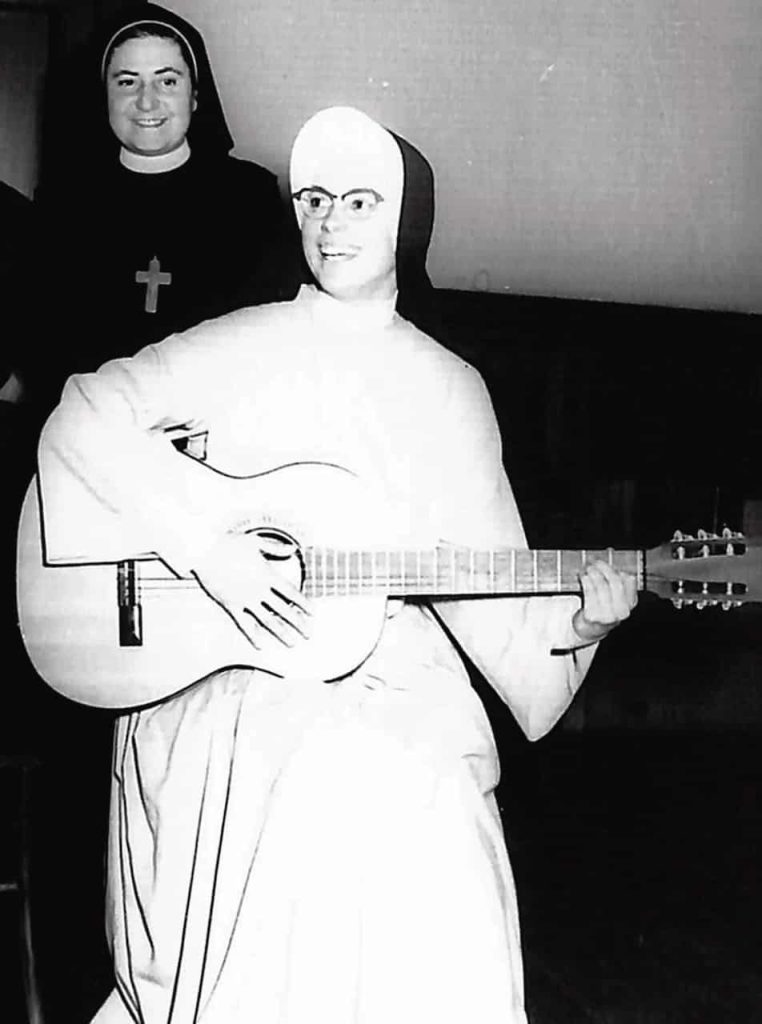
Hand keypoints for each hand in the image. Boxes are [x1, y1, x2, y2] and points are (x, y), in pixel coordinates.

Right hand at [192, 532, 310, 648]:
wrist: (205, 552)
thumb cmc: (229, 545)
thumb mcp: (256, 542)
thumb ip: (276, 548)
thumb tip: (293, 549)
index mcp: (267, 575)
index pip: (291, 592)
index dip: (304, 603)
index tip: (313, 612)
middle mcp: (258, 590)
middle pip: (284, 610)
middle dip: (298, 623)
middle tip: (308, 633)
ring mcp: (245, 599)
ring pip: (267, 620)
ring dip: (281, 632)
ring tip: (291, 643)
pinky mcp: (231, 605)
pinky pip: (244, 623)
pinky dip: (253, 634)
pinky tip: (261, 644)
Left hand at [572, 560, 637, 645]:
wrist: (591, 629)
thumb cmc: (603, 610)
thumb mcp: (616, 599)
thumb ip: (616, 583)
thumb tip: (607, 565)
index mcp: (631, 604)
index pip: (629, 581)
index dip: (617, 569)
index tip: (607, 564)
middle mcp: (622, 611)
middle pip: (615, 582)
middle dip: (604, 569)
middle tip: (595, 563)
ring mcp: (607, 615)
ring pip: (601, 586)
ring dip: (593, 573)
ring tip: (587, 568)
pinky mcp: (593, 616)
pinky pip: (589, 592)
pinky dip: (585, 581)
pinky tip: (583, 577)